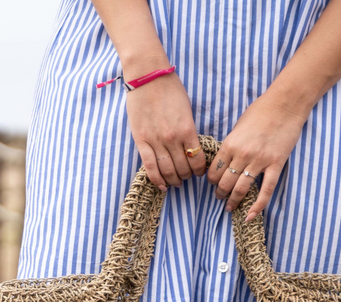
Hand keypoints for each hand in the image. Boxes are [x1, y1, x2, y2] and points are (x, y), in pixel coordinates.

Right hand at [125, 72, 207, 190]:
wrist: (147, 75)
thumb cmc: (169, 88)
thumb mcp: (186, 109)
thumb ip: (188, 130)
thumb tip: (191, 148)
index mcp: (187, 129)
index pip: (197, 160)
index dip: (199, 171)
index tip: (198, 172)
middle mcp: (173, 138)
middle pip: (183, 169)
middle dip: (186, 177)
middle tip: (186, 177)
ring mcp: (156, 141)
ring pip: (168, 171)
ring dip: (174, 180)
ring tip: (175, 181)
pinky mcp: (142, 141)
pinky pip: (150, 167)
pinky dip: (157, 180)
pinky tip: (162, 186)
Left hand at [207, 90, 307, 220]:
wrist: (285, 104)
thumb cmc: (260, 111)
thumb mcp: (238, 126)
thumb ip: (231, 145)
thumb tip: (224, 162)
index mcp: (230, 144)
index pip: (214, 171)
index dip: (211, 181)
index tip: (213, 184)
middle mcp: (243, 154)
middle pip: (225, 183)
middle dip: (220, 194)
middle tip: (220, 198)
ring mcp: (260, 161)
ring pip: (242, 189)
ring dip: (233, 201)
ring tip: (229, 207)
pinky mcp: (276, 165)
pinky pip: (266, 191)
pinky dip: (257, 207)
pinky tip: (250, 216)